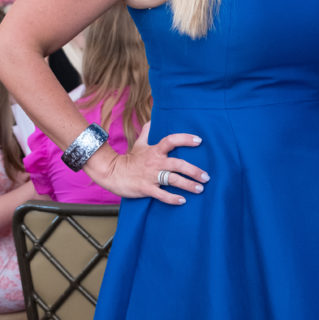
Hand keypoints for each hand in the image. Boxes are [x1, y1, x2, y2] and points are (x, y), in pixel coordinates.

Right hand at [85, 122, 209, 204]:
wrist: (112, 173)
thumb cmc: (129, 159)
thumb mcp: (139, 143)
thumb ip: (148, 131)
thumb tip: (153, 119)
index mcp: (155, 151)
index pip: (171, 141)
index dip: (185, 139)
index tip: (199, 141)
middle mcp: (155, 162)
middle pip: (178, 164)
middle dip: (194, 170)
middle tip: (206, 177)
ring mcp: (151, 176)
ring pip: (173, 180)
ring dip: (188, 185)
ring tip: (200, 189)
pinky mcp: (146, 189)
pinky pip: (162, 194)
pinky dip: (172, 198)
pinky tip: (183, 200)